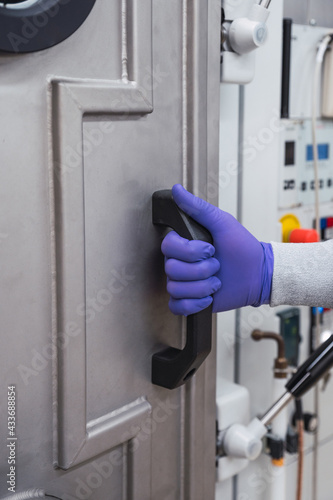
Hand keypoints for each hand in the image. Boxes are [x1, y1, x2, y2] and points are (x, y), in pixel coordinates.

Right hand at [161, 184, 273, 314]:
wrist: (258, 273)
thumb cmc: (242, 247)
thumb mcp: (222, 222)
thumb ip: (197, 207)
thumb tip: (177, 190)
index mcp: (185, 245)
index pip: (168, 247)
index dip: (189, 251)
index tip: (209, 249)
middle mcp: (181, 264)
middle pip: (171, 270)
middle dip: (200, 270)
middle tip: (216, 265)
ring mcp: (185, 284)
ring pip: (175, 289)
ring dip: (201, 287)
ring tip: (216, 282)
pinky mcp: (191, 302)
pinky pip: (177, 306)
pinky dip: (193, 304)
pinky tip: (208, 297)